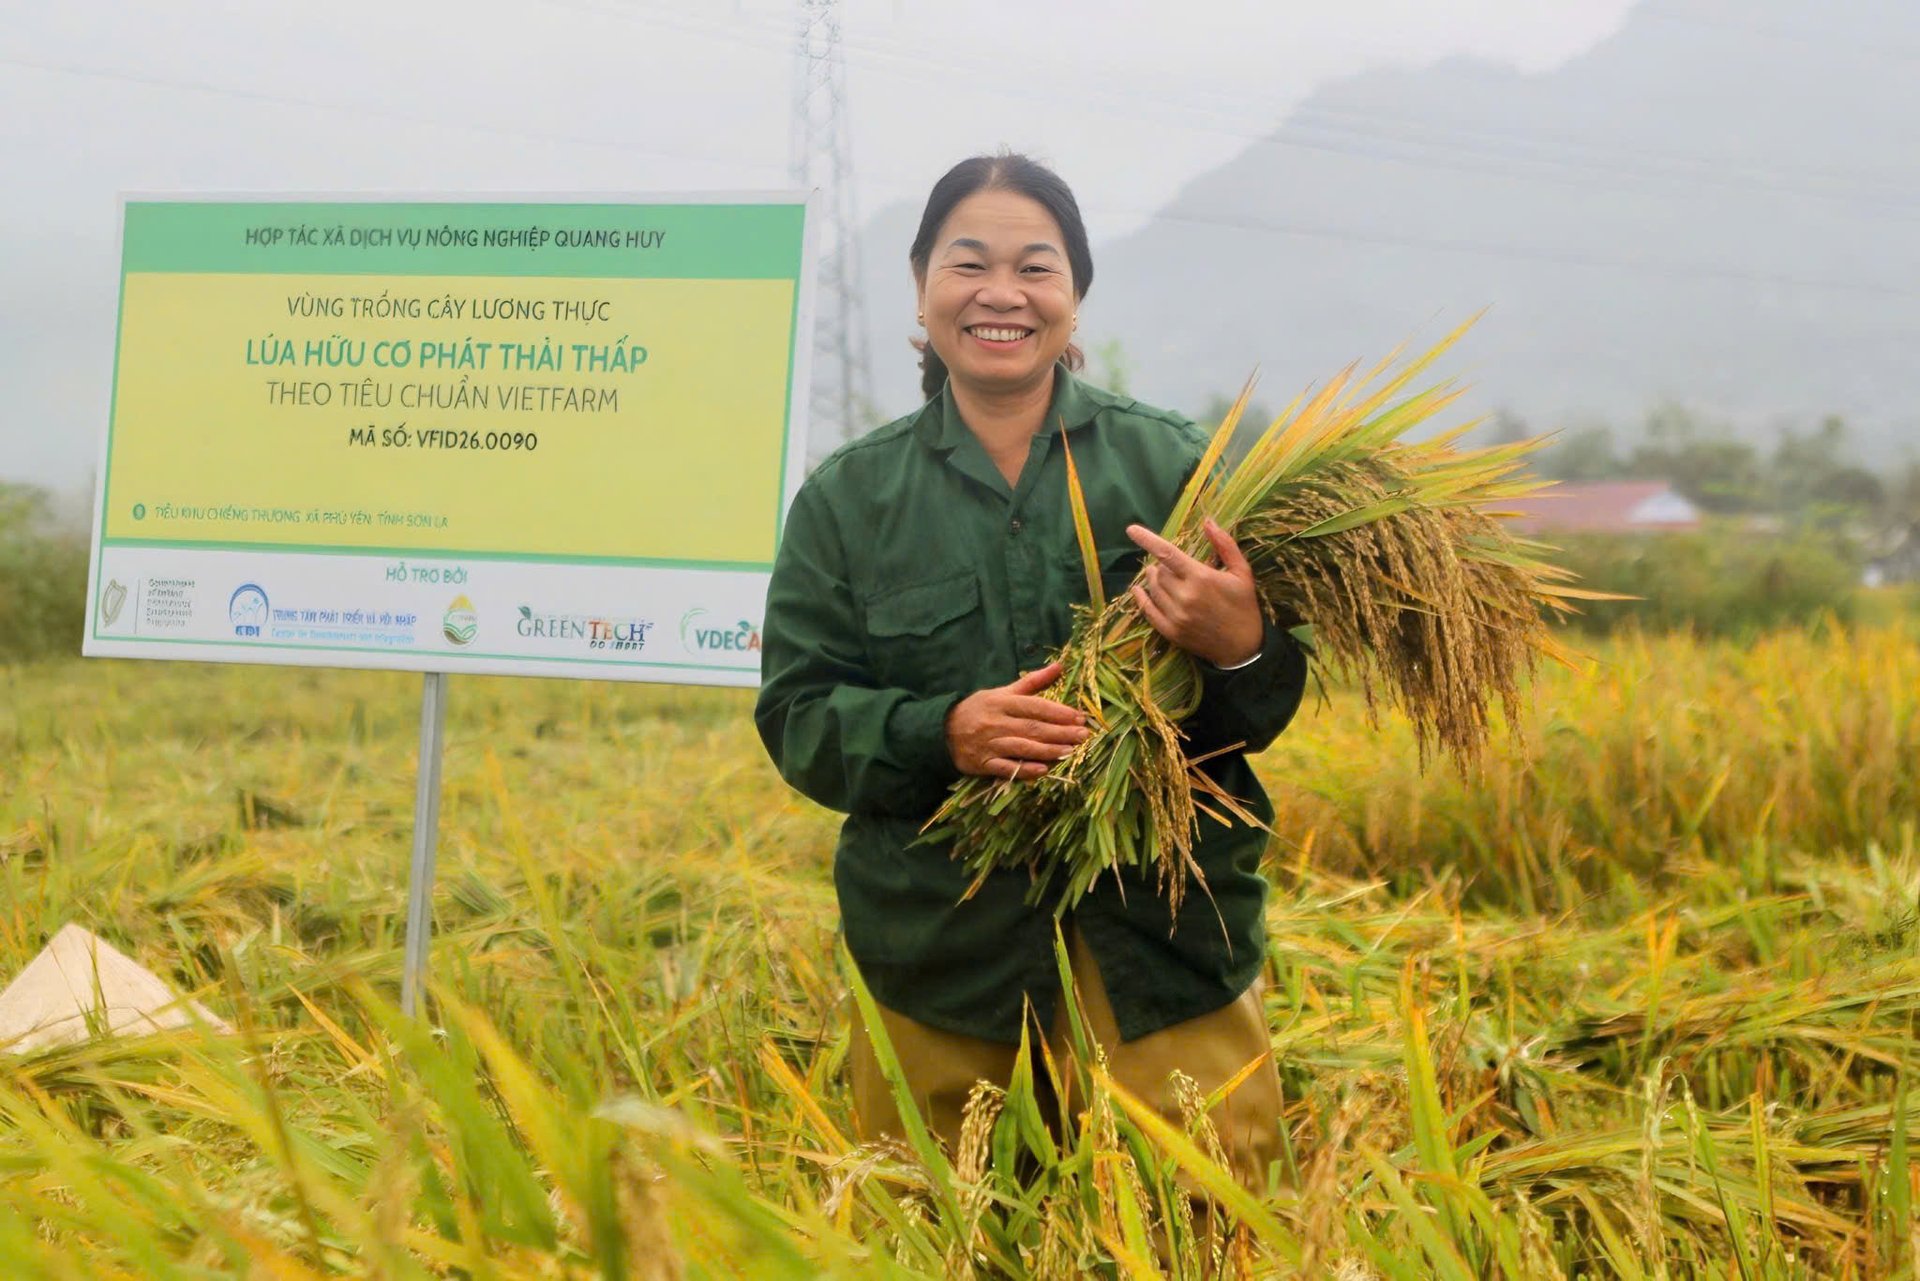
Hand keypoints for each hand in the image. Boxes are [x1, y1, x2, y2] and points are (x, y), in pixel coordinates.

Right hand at [945, 661, 1091, 780]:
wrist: (942, 731)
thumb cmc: (979, 709)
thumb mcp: (1002, 692)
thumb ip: (1032, 682)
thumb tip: (1059, 666)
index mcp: (1002, 702)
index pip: (1035, 706)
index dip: (1058, 712)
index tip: (1080, 717)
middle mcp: (997, 722)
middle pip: (1033, 727)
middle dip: (1060, 732)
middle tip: (1083, 735)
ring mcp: (989, 744)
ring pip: (1022, 747)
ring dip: (1047, 750)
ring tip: (1070, 751)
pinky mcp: (983, 763)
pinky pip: (1005, 767)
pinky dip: (1024, 770)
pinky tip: (1042, 770)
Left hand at [1126, 518, 1263, 667]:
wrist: (1243, 648)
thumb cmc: (1244, 606)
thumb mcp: (1242, 572)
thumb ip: (1225, 545)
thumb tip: (1208, 521)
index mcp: (1201, 578)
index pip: (1167, 553)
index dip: (1147, 540)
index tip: (1131, 529)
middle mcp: (1185, 596)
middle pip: (1159, 572)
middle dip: (1162, 565)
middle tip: (1172, 566)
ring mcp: (1176, 616)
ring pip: (1152, 589)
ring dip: (1153, 579)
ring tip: (1160, 575)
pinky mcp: (1171, 632)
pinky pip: (1148, 611)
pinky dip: (1141, 598)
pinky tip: (1138, 590)